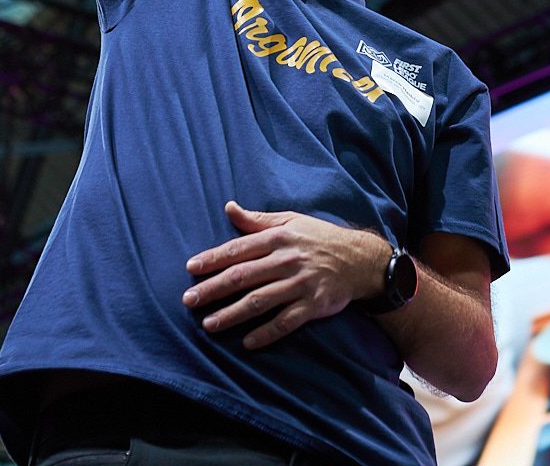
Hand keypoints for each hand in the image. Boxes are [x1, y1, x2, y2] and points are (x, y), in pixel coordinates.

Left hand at [182, 201, 388, 348]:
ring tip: (209, 325)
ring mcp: (300, 284)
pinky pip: (286, 322)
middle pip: (243, 276)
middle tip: (189, 301)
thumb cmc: (320, 239)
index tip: (190, 269)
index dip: (212, 259)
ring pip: (259, 301)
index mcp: (279, 238)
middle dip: (213, 289)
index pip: (238, 249)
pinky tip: (248, 342)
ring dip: (232, 314)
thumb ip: (257, 220)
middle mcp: (287, 260)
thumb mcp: (291, 221)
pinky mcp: (313, 305)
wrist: (361, 259)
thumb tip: (229, 208)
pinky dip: (266, 332)